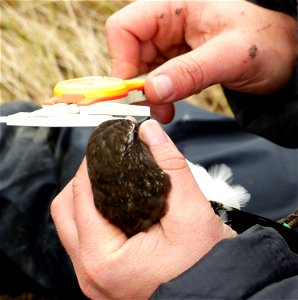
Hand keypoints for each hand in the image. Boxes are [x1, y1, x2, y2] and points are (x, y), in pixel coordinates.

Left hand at [51, 120, 235, 299]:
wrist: (214, 293)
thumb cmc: (204, 265)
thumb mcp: (191, 212)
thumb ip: (170, 166)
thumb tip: (149, 132)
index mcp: (104, 260)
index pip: (80, 196)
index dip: (91, 164)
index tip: (105, 145)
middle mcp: (90, 273)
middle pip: (66, 210)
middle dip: (84, 181)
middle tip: (108, 164)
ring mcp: (93, 277)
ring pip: (71, 224)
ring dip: (86, 198)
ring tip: (110, 183)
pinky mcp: (101, 276)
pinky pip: (83, 238)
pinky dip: (93, 215)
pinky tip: (114, 204)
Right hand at [106, 0, 295, 122]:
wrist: (284, 55)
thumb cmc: (265, 43)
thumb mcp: (229, 56)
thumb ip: (189, 72)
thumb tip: (152, 91)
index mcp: (175, 6)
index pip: (125, 28)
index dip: (122, 60)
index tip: (133, 90)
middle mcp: (168, 23)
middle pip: (130, 52)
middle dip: (136, 84)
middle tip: (150, 108)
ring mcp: (171, 44)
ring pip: (141, 70)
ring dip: (148, 95)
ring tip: (164, 112)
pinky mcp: (178, 61)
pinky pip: (157, 80)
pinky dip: (159, 97)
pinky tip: (168, 108)